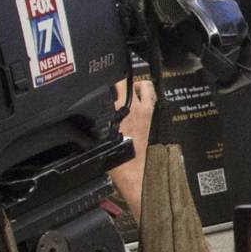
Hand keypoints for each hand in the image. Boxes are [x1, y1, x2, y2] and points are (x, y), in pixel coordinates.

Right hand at [107, 75, 157, 211]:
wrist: (136, 177)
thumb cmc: (119, 163)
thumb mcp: (101, 138)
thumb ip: (101, 120)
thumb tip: (94, 112)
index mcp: (123, 109)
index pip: (120, 82)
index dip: (113, 77)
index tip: (107, 75)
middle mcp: (140, 109)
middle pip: (139, 82)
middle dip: (130, 84)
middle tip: (121, 90)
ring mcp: (151, 115)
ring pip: (150, 91)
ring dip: (142, 91)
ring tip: (132, 99)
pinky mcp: (156, 124)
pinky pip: (153, 106)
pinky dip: (147, 105)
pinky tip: (138, 114)